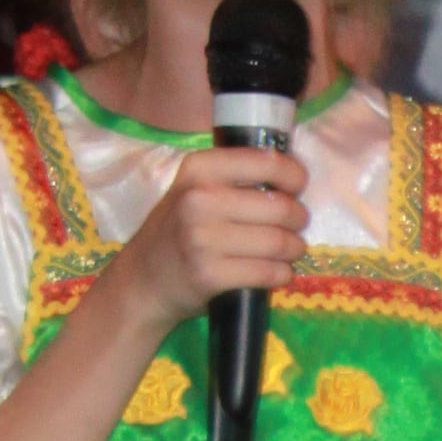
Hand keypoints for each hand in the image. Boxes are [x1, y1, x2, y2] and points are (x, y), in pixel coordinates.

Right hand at [109, 141, 310, 339]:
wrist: (143, 278)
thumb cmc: (177, 230)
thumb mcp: (193, 189)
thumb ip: (233, 178)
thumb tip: (290, 174)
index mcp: (199, 169)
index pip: (266, 162)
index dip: (294, 175)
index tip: (298, 186)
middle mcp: (199, 199)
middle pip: (279, 207)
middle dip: (298, 218)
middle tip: (296, 224)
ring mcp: (203, 239)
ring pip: (278, 242)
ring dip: (294, 248)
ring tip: (290, 249)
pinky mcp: (210, 275)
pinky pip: (268, 272)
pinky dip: (282, 273)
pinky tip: (279, 271)